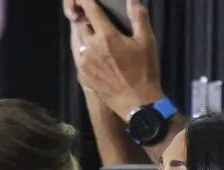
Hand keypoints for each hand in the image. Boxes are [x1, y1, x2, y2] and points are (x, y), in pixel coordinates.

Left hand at [70, 0, 163, 118]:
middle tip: (90, 16)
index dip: (85, 0)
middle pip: (79, 23)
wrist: (138, 105)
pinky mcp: (83, 74)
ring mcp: (84, 61)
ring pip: (76, 38)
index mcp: (106, 36)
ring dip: (81, 31)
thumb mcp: (147, 42)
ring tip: (90, 30)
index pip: (89, 9)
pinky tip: (89, 49)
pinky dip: (81, 46)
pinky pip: (77, 53)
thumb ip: (139, 17)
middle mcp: (91, 46)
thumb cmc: (145, 73)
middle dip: (83, 16)